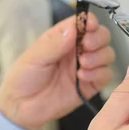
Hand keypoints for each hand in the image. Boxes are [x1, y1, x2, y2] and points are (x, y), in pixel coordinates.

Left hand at [0, 13, 113, 129]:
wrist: (21, 107)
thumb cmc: (22, 78)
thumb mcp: (34, 57)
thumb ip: (55, 44)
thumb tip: (74, 28)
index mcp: (61, 38)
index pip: (83, 22)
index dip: (90, 22)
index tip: (89, 26)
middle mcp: (76, 50)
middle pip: (101, 36)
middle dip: (98, 39)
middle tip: (87, 46)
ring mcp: (84, 67)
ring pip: (107, 54)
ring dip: (99, 57)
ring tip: (82, 64)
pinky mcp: (89, 85)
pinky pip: (106, 76)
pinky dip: (99, 74)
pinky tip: (82, 77)